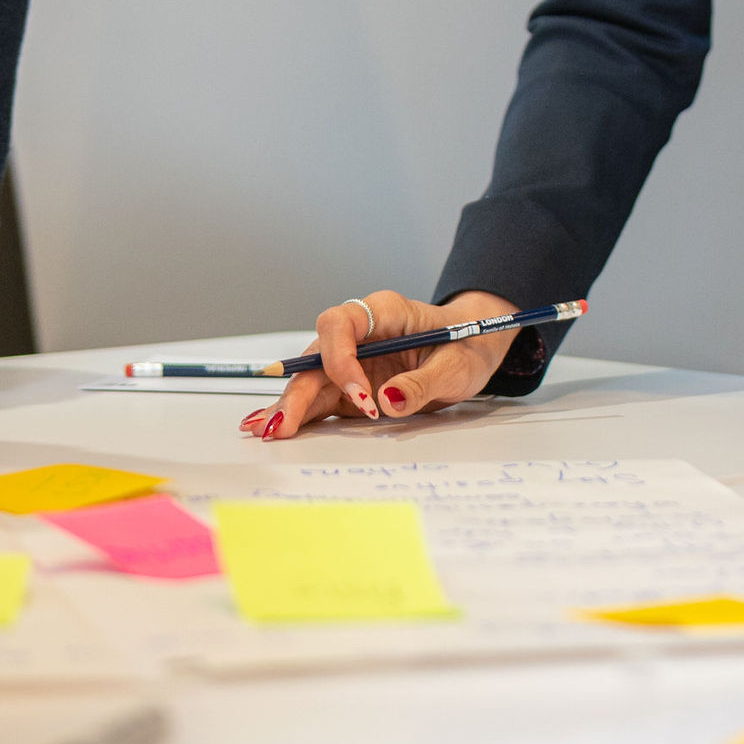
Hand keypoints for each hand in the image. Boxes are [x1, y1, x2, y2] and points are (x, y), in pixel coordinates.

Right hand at [242, 291, 519, 441]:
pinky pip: (322, 397)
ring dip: (291, 405)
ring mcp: (354, 360)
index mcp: (385, 312)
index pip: (341, 323)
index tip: (361, 398)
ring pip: (313, 378)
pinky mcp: (353, 385)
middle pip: (317, 355)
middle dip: (299, 389)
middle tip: (285, 426)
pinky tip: (277, 427)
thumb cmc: (468, 345)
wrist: (476, 345)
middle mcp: (362, 333)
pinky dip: (302, 413)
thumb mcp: (456, 367)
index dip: (340, 360)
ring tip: (267, 431)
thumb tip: (386, 402)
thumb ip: (421, 383)